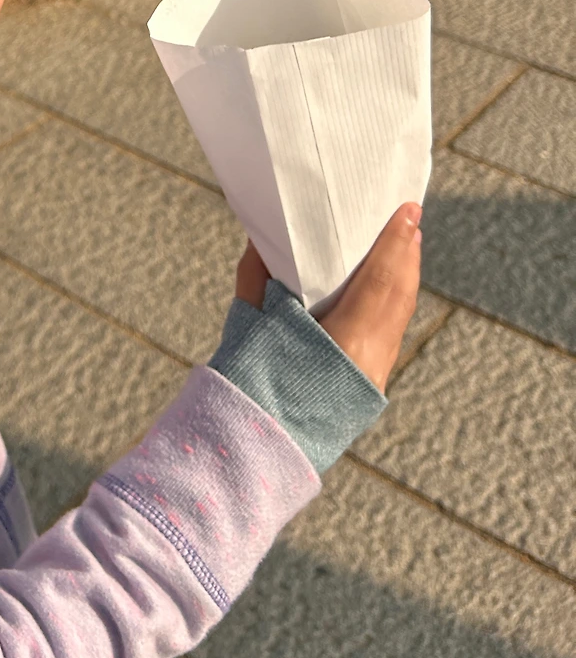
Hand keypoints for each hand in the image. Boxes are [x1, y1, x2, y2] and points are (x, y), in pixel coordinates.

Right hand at [232, 202, 421, 393]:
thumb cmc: (249, 385)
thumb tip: (262, 238)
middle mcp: (371, 358)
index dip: (396, 242)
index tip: (408, 210)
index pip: (381, 280)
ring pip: (400, 315)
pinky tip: (388, 287)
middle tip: (409, 219)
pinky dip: (394, 302)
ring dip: (404, 277)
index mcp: (346, 340)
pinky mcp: (371, 386)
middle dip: (407, 254)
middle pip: (400, 295)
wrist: (256, 446)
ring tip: (404, 245)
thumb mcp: (247, 325)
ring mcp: (375, 375)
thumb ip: (256, 278)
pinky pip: (392, 332)